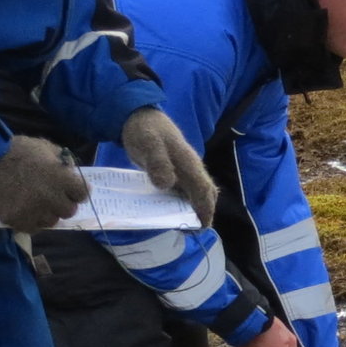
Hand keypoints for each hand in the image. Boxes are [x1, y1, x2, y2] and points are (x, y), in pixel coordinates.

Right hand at [0, 135, 87, 230]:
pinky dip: (31, 221)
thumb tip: (72, 173)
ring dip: (47, 213)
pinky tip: (26, 211)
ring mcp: (32, 211)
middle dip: (63, 203)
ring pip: (51, 221)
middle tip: (53, 197)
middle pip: (69, 211)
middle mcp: (50, 197)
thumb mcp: (46, 147)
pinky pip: (33, 228)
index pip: (83, 193)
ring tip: (37, 204)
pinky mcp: (15, 220)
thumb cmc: (17, 149)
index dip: (78, 191)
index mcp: (61, 178)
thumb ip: (63, 162)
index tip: (71, 189)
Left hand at [121, 107, 215, 227]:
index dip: (205, 208)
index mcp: (188, 163)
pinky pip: (183, 189)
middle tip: (195, 230)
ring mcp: (183, 170)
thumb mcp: (149, 144)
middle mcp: (190, 168)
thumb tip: (167, 184)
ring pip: (195, 191)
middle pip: (205, 192)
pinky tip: (170, 211)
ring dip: (194, 208)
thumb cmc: (145, 130)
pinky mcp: (174, 171)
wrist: (140, 116)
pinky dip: (181, 202)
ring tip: (183, 225)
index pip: (203, 189)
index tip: (203, 225)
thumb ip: (158, 162)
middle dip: (204, 211)